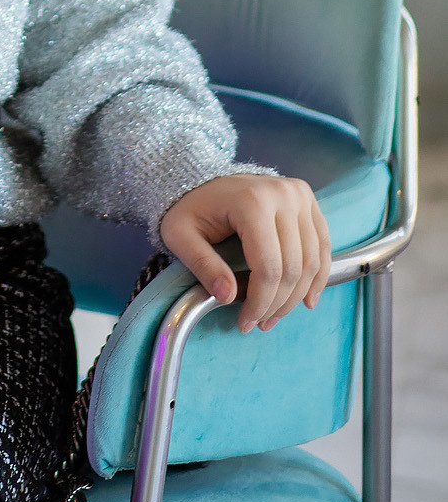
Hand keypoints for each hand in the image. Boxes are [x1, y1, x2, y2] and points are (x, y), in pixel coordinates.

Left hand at [159, 174, 331, 333]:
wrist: (203, 179)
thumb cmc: (190, 208)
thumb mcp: (180, 235)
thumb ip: (202, 265)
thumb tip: (228, 297)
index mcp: (251, 201)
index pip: (268, 267)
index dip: (260, 302)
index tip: (245, 322)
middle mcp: (282, 194)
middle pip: (293, 268)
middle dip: (277, 304)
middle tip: (259, 323)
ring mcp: (298, 195)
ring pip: (312, 261)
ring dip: (297, 296)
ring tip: (275, 315)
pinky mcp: (307, 199)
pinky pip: (322, 246)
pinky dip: (318, 276)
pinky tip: (307, 298)